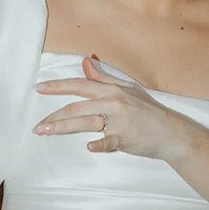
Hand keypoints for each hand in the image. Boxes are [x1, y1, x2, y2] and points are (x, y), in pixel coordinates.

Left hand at [34, 58, 187, 161]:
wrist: (171, 133)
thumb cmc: (147, 111)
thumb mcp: (127, 89)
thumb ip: (103, 79)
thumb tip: (86, 62)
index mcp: (111, 90)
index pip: (79, 85)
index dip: (57, 87)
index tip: (39, 88)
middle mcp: (113, 103)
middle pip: (76, 107)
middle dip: (54, 116)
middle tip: (37, 126)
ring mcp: (119, 121)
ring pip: (85, 123)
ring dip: (62, 128)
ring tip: (45, 132)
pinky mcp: (125, 139)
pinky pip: (108, 142)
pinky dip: (99, 145)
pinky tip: (89, 147)